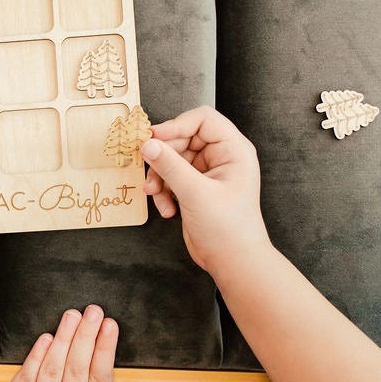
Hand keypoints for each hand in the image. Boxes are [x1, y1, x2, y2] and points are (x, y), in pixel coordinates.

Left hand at [0, 305, 123, 381]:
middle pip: (78, 369)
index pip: (100, 377)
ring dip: (64, 338)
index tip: (110, 324)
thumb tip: (126, 369)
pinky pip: (28, 375)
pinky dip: (38, 354)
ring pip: (53, 369)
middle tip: (93, 311)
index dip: (105, 348)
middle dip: (86, 335)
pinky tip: (47, 337)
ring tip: (73, 316)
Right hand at [140, 105, 270, 273]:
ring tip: (156, 195)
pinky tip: (167, 209)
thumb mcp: (195, 193)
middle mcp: (222, 157)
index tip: (153, 138)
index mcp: (233, 150)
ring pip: (173, 160)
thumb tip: (147, 144)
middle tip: (150, 173)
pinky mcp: (196, 188)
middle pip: (183, 139)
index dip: (176, 125)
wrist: (233, 262)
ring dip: (160, 177)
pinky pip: (172, 177)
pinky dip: (164, 191)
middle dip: (164, 158)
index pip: (202, 119)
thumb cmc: (227, 228)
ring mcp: (208, 173)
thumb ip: (170, 165)